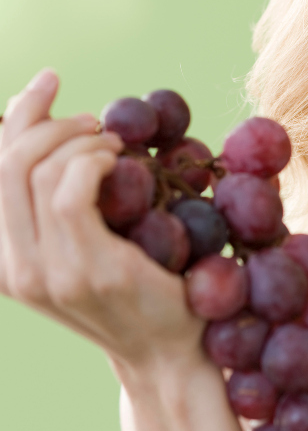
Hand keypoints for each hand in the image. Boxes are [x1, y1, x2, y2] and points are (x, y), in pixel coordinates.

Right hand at [0, 70, 208, 374]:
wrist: (169, 349)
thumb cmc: (137, 289)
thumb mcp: (86, 246)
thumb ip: (60, 207)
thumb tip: (59, 141)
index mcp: (6, 258)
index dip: (15, 116)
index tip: (49, 81)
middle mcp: (14, 268)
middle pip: (6, 165)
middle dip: (47, 120)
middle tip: (93, 119)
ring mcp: (46, 273)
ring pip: (36, 174)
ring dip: (79, 141)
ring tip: (114, 142)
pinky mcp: (85, 269)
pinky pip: (71, 194)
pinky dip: (94, 162)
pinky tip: (119, 160)